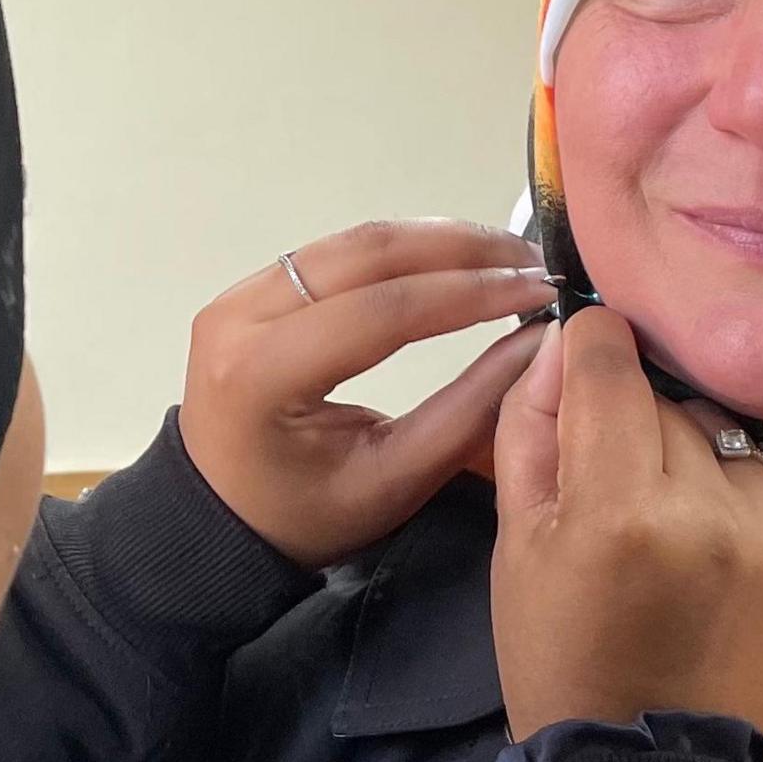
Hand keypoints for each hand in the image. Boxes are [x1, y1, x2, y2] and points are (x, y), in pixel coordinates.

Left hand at [181, 219, 557, 569]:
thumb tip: (542, 340)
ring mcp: (239, 294)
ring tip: (509, 257)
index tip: (538, 289)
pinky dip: (406, 250)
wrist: (220, 521)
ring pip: (355, 240)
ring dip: (438, 241)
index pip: (380, 311)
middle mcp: (238, 317)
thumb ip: (470, 410)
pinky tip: (458, 260)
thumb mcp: (395, 481)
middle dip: (461, 250)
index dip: (468, 293)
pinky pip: (339, 251)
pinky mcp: (253, 286)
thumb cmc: (307, 517)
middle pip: (366, 254)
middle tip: (535, 261)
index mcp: (259, 375)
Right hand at [490, 307, 762, 738]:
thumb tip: (558, 342)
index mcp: (618, 511)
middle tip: (612, 478)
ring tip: (667, 515)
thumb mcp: (515, 544)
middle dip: (633, 420)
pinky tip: (712, 540)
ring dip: (690, 454)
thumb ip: (529, 429)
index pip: (612, 365)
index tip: (585, 351)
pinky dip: (738, 492)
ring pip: (721, 430)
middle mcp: (706, 510)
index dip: (591, 346)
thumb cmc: (560, 653)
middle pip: (666, 398)